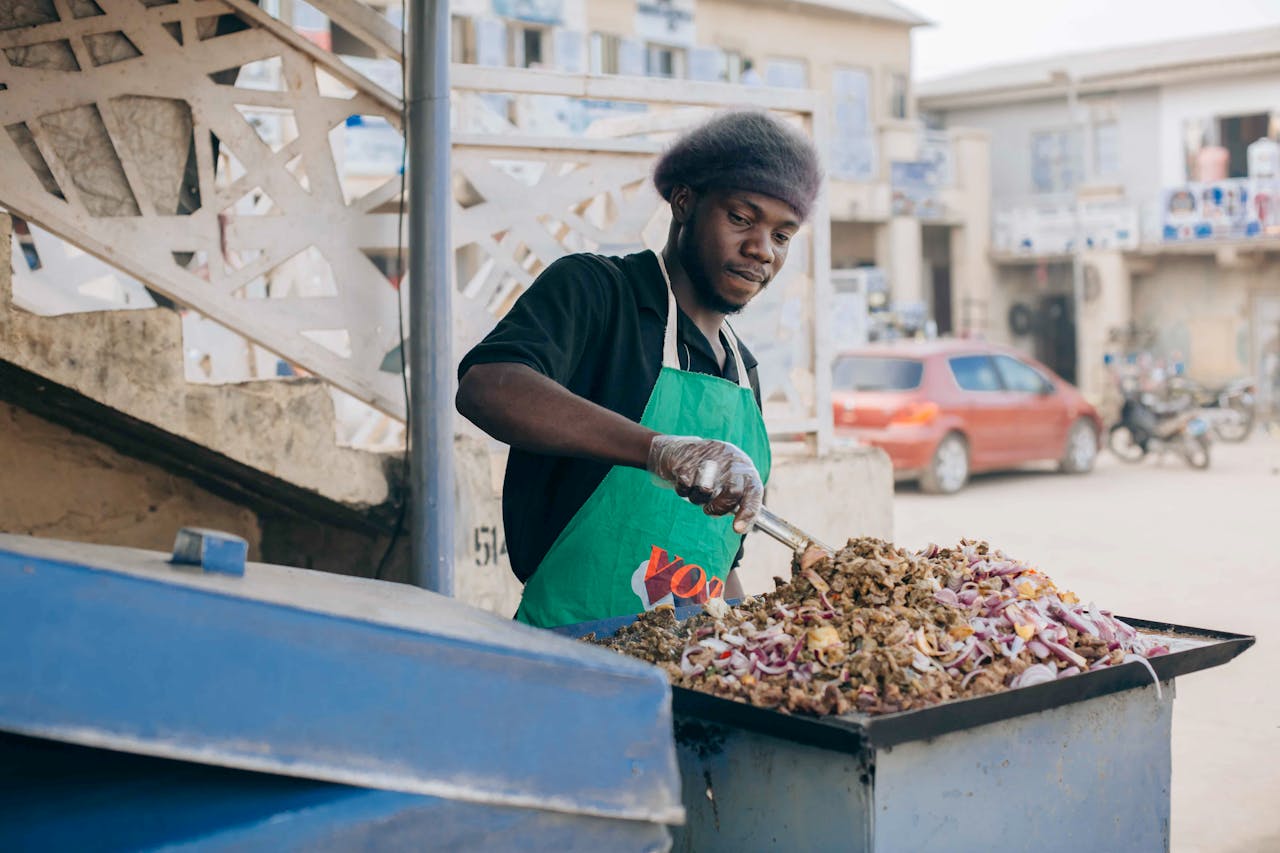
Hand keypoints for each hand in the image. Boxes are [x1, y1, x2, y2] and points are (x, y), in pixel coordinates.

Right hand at [647, 435, 763, 533]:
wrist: (682, 450)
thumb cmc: (711, 474)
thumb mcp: (730, 483)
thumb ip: (737, 502)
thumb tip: (741, 526)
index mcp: (745, 469)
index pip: (754, 491)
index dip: (748, 512)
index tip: (737, 529)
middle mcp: (731, 460)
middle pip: (732, 492)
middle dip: (719, 508)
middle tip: (709, 509)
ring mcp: (709, 457)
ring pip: (705, 491)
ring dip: (697, 498)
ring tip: (696, 489)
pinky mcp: (688, 458)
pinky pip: (685, 486)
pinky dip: (682, 490)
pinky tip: (684, 480)